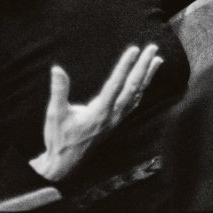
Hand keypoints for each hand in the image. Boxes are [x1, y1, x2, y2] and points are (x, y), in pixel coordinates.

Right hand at [29, 45, 162, 181]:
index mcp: (99, 112)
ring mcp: (116, 119)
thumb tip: (57, 69)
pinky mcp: (116, 121)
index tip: (134, 49)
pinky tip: (145, 80)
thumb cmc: (59, 138)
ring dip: (147, 76)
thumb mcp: (55, 114)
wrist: (65, 163)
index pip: (116, 84)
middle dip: (143, 67)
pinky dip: (142, 89)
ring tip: (157, 59)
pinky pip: (134, 102)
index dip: (126, 66)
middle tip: (153, 48)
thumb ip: (59, 91)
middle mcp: (112, 115)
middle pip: (133, 87)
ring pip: (137, 94)